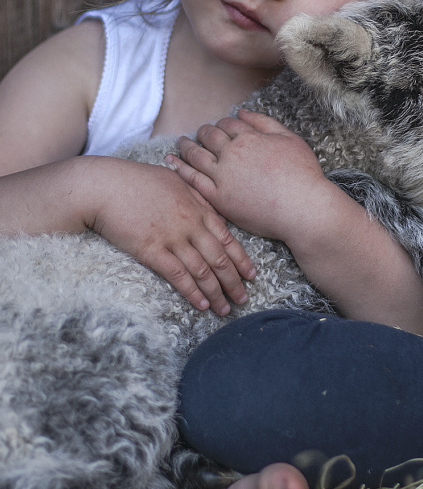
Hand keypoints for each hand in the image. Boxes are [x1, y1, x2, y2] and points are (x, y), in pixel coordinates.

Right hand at [85, 157, 255, 314]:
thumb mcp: (174, 179)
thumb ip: (195, 194)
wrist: (104, 186)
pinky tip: (201, 305)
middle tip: (243, 299)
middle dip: (234, 282)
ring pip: (202, 270)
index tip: (251, 276)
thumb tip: (208, 207)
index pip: (228, 237)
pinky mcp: (152, 250)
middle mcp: (190, 224)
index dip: (241, 259)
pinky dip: (192, 292)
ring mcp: (172, 238)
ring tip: (224, 309)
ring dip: (216, 293)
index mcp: (198, 207)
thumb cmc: (136, 180)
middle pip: (220, 258)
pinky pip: (178, 275)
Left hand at [166, 110, 326, 241]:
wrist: (302, 209)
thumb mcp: (289, 139)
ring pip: (196, 155)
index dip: (223, 124)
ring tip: (181, 144)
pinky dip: (180, 168)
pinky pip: (192, 180)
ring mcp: (222, 177)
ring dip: (186, 146)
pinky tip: (171, 162)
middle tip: (199, 134)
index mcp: (249, 137)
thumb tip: (242, 113)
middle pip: (209, 136)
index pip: (228, 124)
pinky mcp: (218, 198)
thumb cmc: (302, 175)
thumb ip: (264, 123)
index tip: (221, 128)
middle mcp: (232, 154)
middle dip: (203, 132)